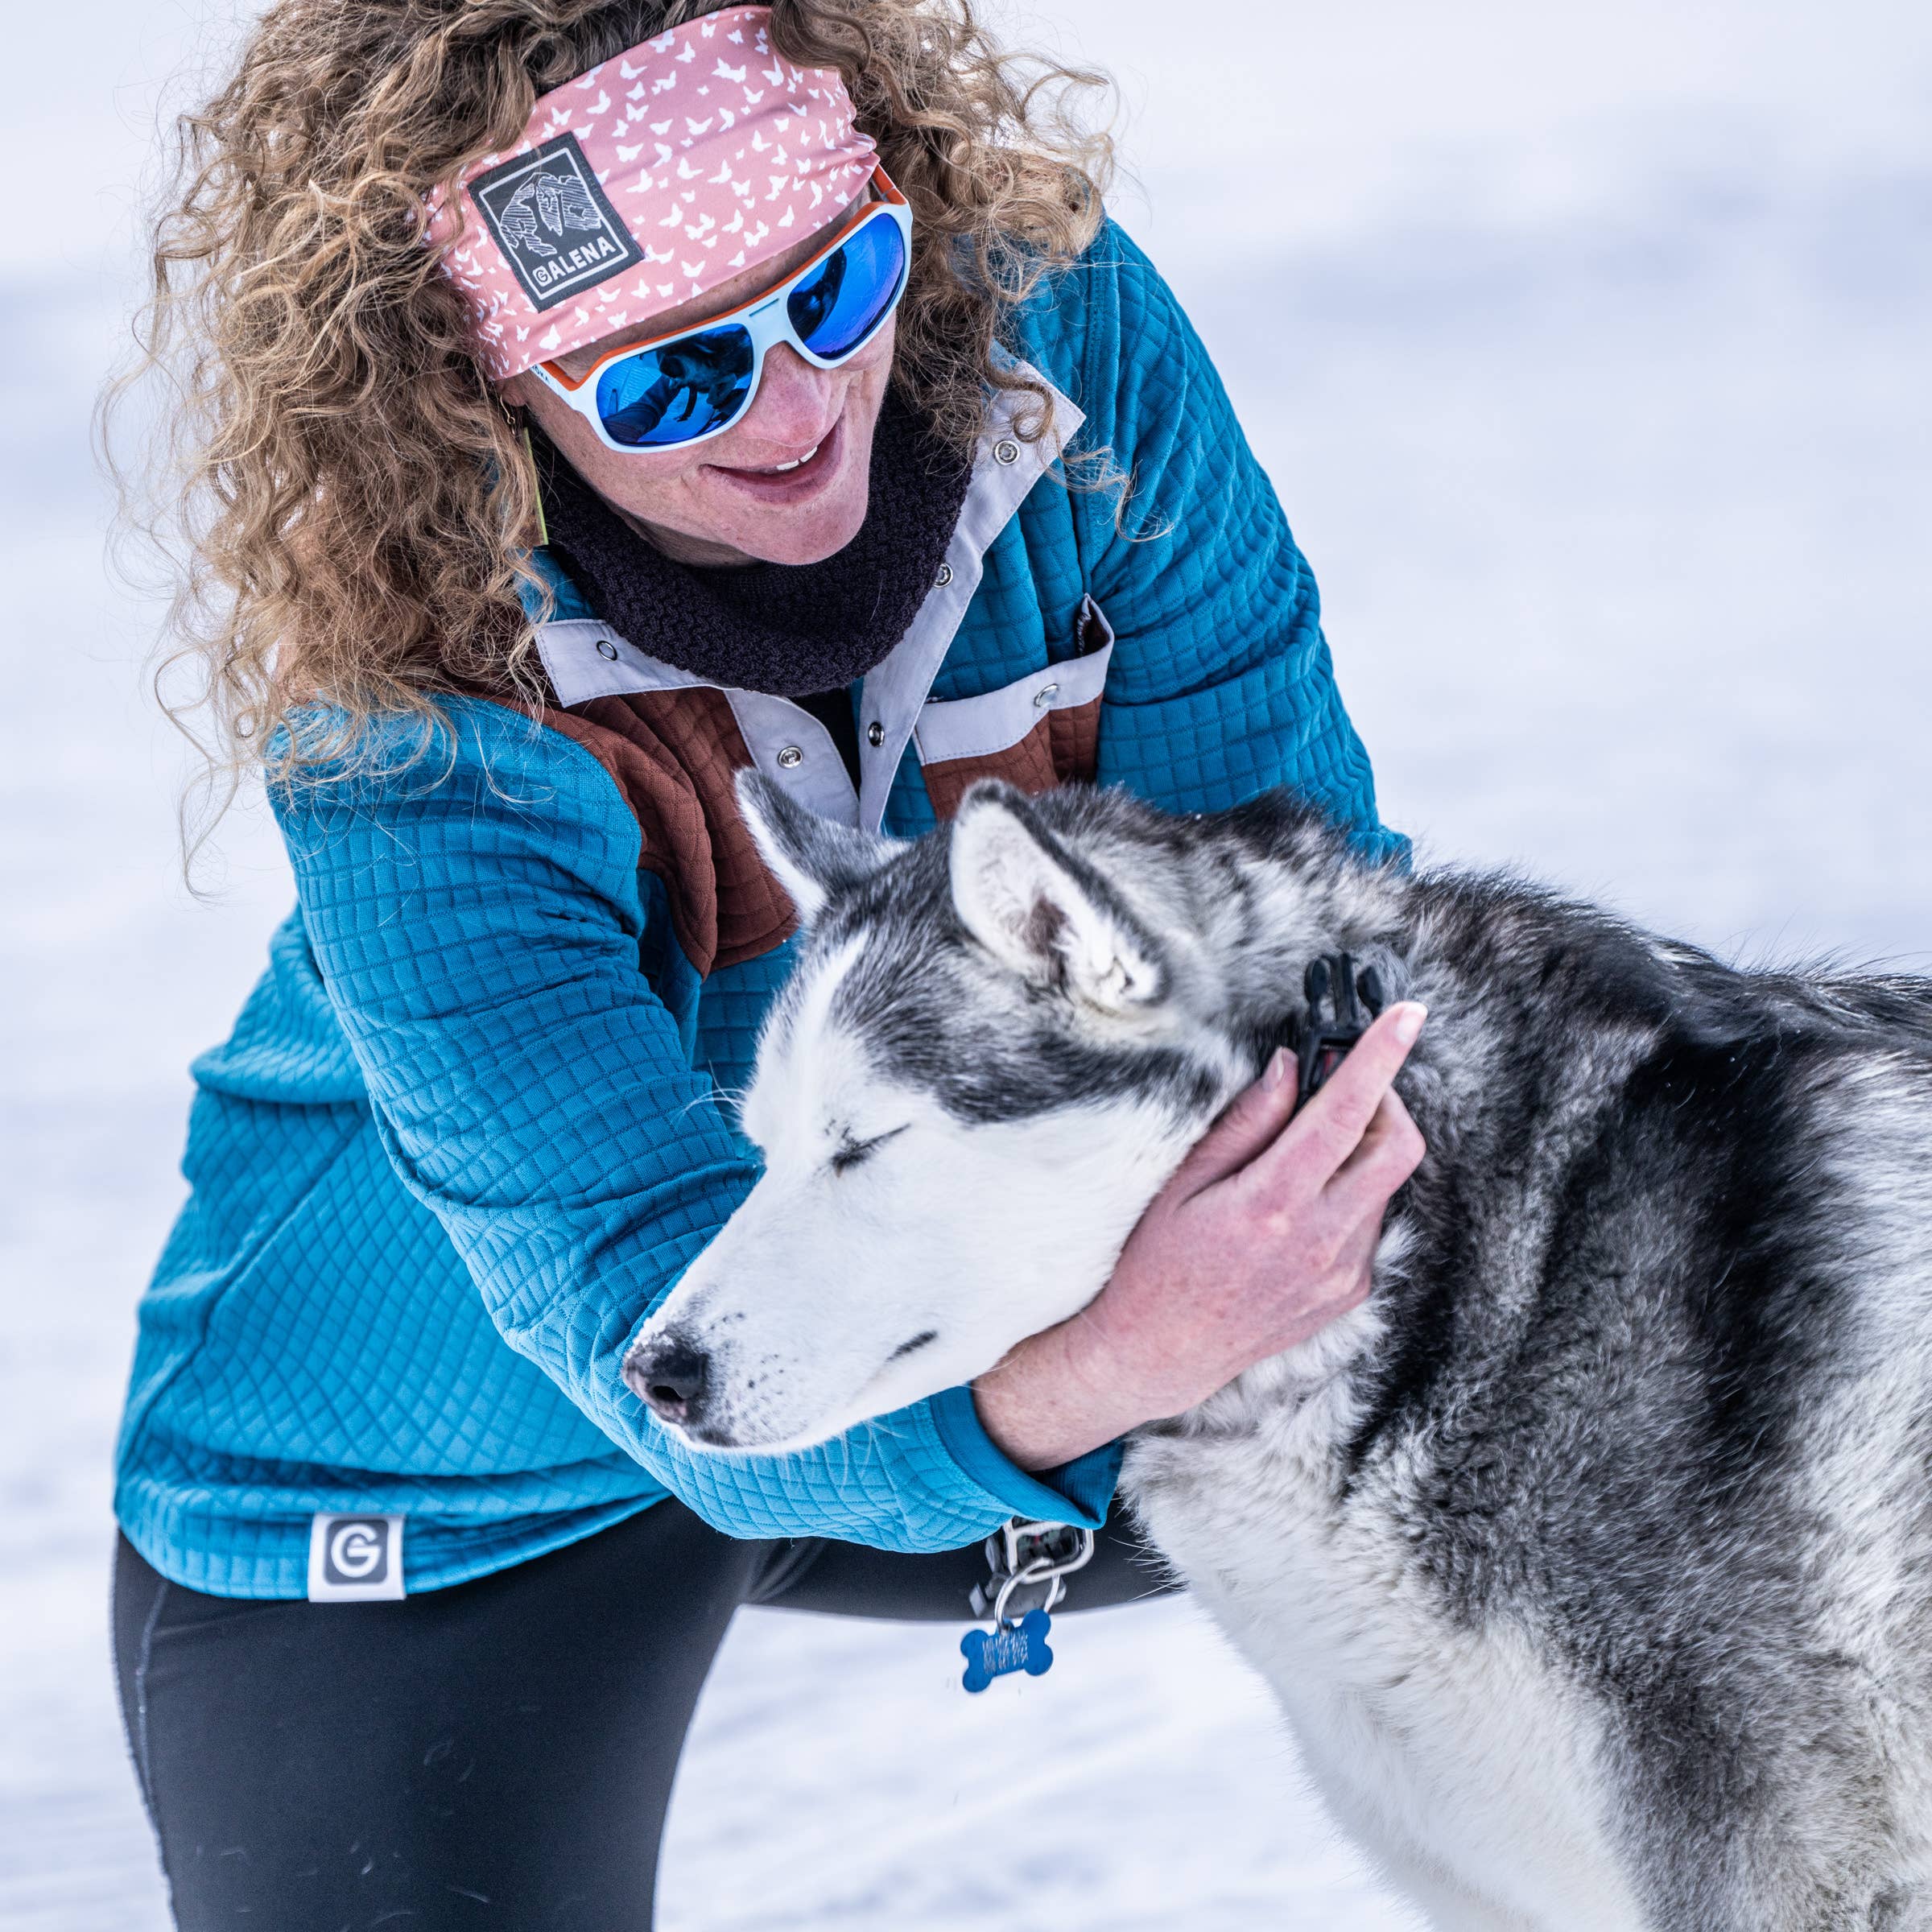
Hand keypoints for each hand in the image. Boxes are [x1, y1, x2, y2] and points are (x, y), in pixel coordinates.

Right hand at [973, 1002, 1427, 1470]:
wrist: (1164, 1352)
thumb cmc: (1158, 1263)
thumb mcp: (1184, 1182)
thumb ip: (1246, 1122)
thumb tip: (1290, 1067)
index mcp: (1273, 1203)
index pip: (1344, 1115)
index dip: (1380, 1058)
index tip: (1406, 1017)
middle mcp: (1321, 1240)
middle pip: (1398, 1146)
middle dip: (1386, 1100)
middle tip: (1345, 1086)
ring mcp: (1343, 1271)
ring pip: (1385, 1182)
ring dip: (1359, 1149)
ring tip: (1300, 1153)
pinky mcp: (1351, 1290)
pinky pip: (1370, 1220)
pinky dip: (1349, 1191)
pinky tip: (1298, 1204)